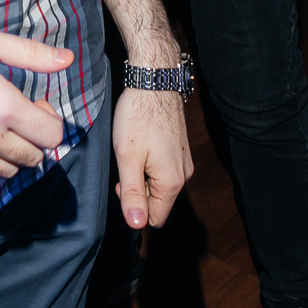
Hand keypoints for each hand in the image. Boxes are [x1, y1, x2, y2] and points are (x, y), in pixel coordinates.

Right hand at [0, 23, 73, 179]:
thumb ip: (30, 53)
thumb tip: (66, 60)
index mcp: (2, 107)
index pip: (52, 136)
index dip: (50, 120)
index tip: (36, 104)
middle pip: (34, 159)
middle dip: (34, 139)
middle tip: (16, 114)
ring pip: (8, 172)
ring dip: (11, 154)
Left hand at [112, 83, 192, 228]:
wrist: (154, 81)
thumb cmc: (139, 117)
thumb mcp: (127, 158)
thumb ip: (132, 193)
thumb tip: (137, 225)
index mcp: (172, 182)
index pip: (154, 218)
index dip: (134, 206)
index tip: (123, 180)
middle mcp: (183, 174)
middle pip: (157, 199)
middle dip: (138, 187)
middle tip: (125, 161)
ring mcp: (184, 160)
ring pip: (159, 182)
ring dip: (142, 172)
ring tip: (133, 148)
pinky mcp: (180, 148)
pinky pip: (164, 167)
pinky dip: (150, 160)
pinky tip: (141, 141)